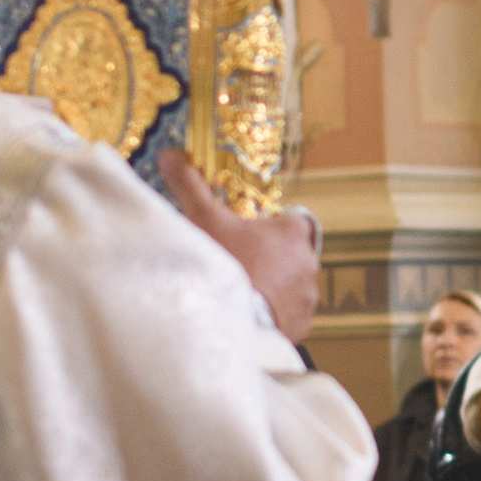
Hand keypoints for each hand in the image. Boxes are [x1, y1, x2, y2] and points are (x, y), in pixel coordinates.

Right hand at [160, 148, 320, 346]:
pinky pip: (291, 316)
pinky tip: (251, 314)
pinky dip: (275, 315)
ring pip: (293, 286)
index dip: (273, 226)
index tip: (250, 234)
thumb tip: (170, 154)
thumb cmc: (222, 262)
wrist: (228, 319)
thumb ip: (189, 185)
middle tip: (240, 264)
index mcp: (294, 232)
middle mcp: (309, 263)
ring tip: (244, 293)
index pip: (294, 221)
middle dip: (272, 258)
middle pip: (292, 254)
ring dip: (275, 288)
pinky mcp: (302, 325)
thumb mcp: (202, 218)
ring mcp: (308, 296)